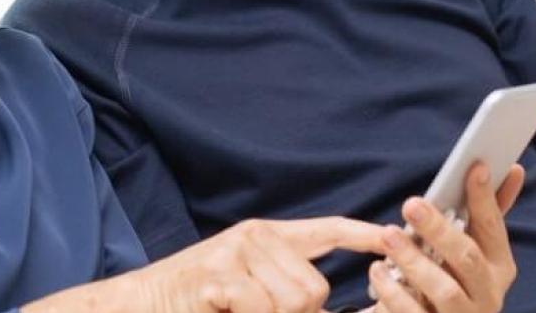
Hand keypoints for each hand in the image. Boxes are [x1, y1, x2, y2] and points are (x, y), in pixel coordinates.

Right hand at [140, 217, 389, 312]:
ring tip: (238, 310)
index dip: (362, 235)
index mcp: (266, 237)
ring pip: (295, 301)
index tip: (392, 237)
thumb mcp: (247, 287)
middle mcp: (256, 236)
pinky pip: (263, 309)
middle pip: (316, 287)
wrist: (142, 300)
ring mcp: (238, 251)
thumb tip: (320, 304)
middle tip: (258, 312)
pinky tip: (220, 309)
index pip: (326, 230)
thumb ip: (285, 286)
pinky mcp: (222, 271)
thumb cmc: (197, 300)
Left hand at [366, 162, 526, 312]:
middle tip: (411, 204)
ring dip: (415, 261)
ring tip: (389, 235)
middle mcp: (488, 295)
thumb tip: (512, 168)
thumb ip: (486, 214)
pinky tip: (377, 271)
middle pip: (468, 259)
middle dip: (441, 230)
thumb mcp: (476, 252)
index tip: (474, 168)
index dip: (485, 198)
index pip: (493, 228)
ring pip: (445, 291)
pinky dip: (394, 293)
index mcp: (499, 268)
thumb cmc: (458, 283)